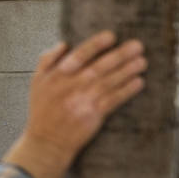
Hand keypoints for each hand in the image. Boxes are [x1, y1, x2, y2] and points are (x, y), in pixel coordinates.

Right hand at [3, 31, 145, 177]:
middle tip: (137, 45)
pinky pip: (113, 101)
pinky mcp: (94, 116)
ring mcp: (83, 102)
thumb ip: (47, 60)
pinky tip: (138, 82)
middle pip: (98, 68)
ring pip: (109, 83)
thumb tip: (65, 44)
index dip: (95, 45)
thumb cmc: (42, 110)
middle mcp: (71, 87)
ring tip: (142, 61)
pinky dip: (126, 91)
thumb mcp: (36, 81)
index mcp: (56, 76)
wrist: (47, 141)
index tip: (111, 36)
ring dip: (127, 71)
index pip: (78, 56)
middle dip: (119, 56)